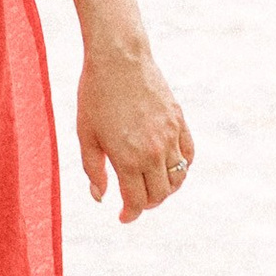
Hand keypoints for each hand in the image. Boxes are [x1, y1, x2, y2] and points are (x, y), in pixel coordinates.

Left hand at [77, 38, 193, 223]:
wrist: (119, 58)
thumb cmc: (95, 95)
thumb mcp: (86, 135)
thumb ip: (93, 170)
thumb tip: (101, 198)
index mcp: (128, 158)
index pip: (137, 201)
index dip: (130, 214)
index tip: (122, 216)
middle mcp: (154, 152)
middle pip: (160, 195)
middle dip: (147, 204)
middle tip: (134, 201)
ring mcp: (170, 136)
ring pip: (177, 178)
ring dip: (166, 189)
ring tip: (151, 186)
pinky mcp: (180, 121)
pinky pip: (189, 155)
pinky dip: (182, 167)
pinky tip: (169, 167)